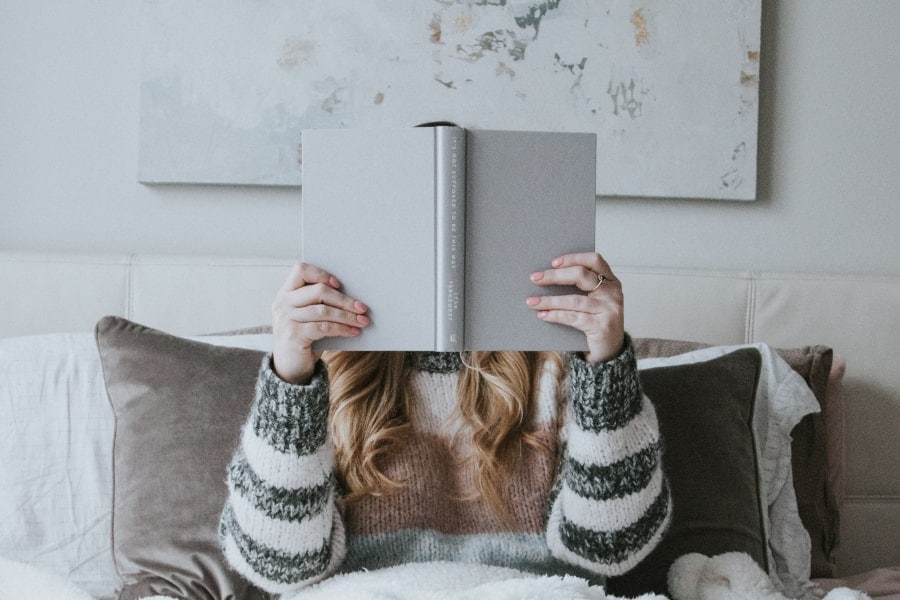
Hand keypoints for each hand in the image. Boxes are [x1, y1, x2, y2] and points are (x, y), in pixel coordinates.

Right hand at [271, 262, 369, 383]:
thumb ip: (319, 303)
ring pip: (324, 310)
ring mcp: (286, 319)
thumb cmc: (304, 338)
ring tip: (362, 321)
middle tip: (362, 307)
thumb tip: (353, 298)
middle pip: (318, 291)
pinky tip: (353, 332)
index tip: (339, 284)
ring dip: (347, 316)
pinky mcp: (293, 335)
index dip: (321, 274)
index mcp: (286, 293)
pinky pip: (324, 327)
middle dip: (344, 299)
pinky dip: (342, 328)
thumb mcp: (308, 317)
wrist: (290, 368)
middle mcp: (282, 303)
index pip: (301, 270)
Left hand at [526, 252, 624, 362]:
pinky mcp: (602, 327)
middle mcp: (613, 293)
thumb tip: (545, 277)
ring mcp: (609, 310)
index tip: (553, 262)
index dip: (573, 258)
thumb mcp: (594, 300)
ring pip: (574, 300)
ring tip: (532, 301)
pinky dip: (555, 315)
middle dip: (555, 276)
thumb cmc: (597, 320)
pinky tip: (543, 315)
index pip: (594, 260)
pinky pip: (573, 318)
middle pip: (581, 275)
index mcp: (611, 281)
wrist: (611, 350)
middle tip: (535, 278)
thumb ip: (580, 288)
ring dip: (549, 300)